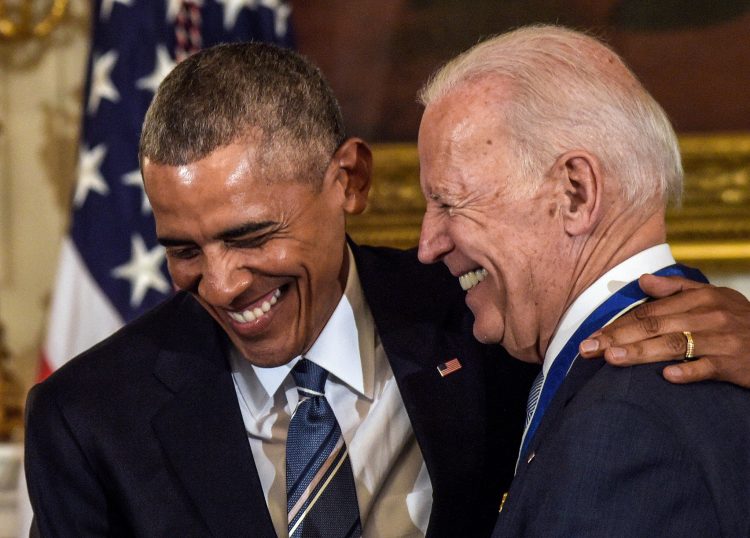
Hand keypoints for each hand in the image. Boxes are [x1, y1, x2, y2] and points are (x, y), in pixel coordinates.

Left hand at [579, 274, 749, 386]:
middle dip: (617, 338)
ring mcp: (724, 339)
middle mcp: (710, 314)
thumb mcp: (713, 299)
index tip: (591, 337)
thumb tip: (643, 281)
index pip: (648, 311)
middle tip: (588, 349)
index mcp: (700, 297)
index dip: (617, 324)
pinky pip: (709, 366)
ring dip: (641, 352)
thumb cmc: (741, 322)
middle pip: (654, 325)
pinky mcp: (737, 364)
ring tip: (612, 359)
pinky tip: (666, 377)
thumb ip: (677, 290)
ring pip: (675, 344)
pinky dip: (688, 371)